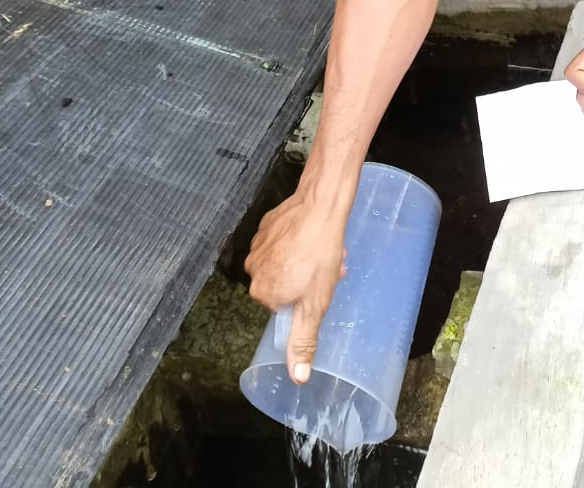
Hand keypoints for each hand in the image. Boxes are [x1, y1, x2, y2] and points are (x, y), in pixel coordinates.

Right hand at [243, 189, 350, 381]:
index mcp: (263, 293)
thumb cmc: (319, 255)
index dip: (307, 299)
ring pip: (285, 262)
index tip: (322, 288)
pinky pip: (282, 242)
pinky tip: (314, 235)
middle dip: (308, 280)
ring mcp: (258, 246)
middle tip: (330, 270)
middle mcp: (253, 271)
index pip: (286, 307)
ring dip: (305, 261)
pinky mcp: (266, 226)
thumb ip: (303, 341)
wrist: (320, 206)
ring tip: (327, 251)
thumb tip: (296, 377)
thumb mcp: (315, 305)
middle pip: (285, 284)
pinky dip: (297, 242)